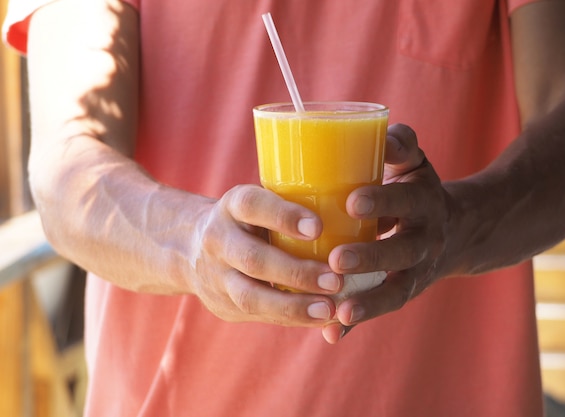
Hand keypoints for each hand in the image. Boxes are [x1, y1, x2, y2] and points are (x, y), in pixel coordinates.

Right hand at [190, 184, 342, 325]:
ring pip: (251, 296)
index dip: (283, 216)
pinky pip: (259, 316)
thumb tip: (358, 211)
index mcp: (232, 206)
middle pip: (253, 258)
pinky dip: (293, 319)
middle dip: (296, 272)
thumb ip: (292, 207)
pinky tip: (321, 319)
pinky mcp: (223, 305)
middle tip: (336, 280)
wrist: (189, 248)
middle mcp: (218, 239)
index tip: (318, 227)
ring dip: (293, 306)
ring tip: (330, 310)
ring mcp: (216, 276)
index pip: (252, 205)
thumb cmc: (249, 220)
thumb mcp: (259, 202)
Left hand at [322, 124, 449, 342]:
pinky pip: (381, 308)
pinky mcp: (404, 291)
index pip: (407, 201)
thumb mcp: (416, 162)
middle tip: (337, 261)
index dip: (384, 202)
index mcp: (425, 203)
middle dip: (372, 257)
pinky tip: (331, 335)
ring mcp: (417, 271)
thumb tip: (379, 136)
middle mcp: (425, 240)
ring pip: (396, 290)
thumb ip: (400, 144)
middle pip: (403, 252)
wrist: (459, 230)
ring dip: (368, 302)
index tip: (352, 203)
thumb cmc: (419, 188)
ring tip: (339, 312)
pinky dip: (358, 324)